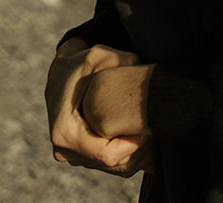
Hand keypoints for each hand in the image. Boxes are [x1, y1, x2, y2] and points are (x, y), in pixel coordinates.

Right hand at [45, 38, 153, 175]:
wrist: (63, 72)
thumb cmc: (79, 64)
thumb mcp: (96, 55)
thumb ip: (120, 60)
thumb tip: (139, 65)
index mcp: (65, 132)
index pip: (107, 155)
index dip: (135, 145)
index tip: (151, 127)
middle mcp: (65, 149)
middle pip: (115, 164)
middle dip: (142, 149)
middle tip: (159, 127)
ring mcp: (74, 155)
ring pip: (118, 167)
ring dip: (141, 152)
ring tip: (155, 128)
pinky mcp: (85, 156)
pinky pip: (116, 164)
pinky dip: (134, 153)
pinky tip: (146, 133)